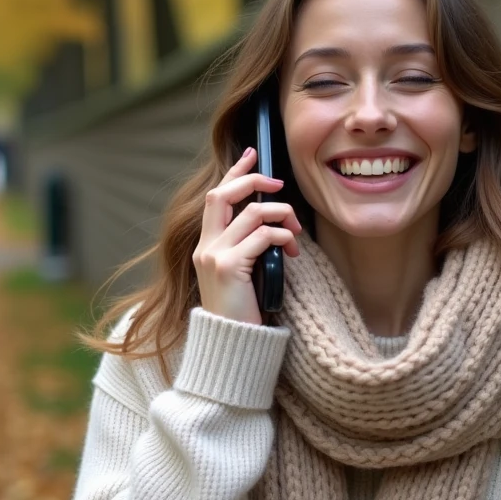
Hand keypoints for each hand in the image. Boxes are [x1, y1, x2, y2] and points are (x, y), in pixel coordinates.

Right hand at [193, 147, 301, 324]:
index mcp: (206, 246)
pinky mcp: (229, 267)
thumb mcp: (242, 273)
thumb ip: (248, 246)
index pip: (216, 196)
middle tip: (279, 186)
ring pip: (253, 213)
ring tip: (295, 233)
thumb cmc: (242, 312)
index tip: (253, 154)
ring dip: (283, 216)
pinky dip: (284, 237)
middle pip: (224, 193)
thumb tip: (273, 221)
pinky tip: (292, 252)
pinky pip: (264, 236)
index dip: (235, 172)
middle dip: (255, 182)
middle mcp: (205, 246)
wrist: (232, 345)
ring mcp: (214, 256)